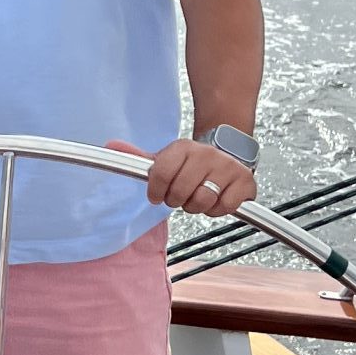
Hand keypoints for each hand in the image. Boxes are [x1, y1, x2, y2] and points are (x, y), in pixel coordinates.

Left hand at [106, 133, 253, 215]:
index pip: (160, 175)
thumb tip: (110, 145)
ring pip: (202, 201)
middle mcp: (206, 154)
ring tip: (199, 195)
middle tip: (183, 194)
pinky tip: (217, 197)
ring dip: (197, 206)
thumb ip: (139, 158)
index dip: (156, 191)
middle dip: (178, 200)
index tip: (158, 194)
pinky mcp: (245, 182)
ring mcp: (228, 167)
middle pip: (180, 193)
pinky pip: (224, 207)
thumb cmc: (190, 164)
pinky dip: (218, 209)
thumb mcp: (165, 159)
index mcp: (183, 147)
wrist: (228, 154)